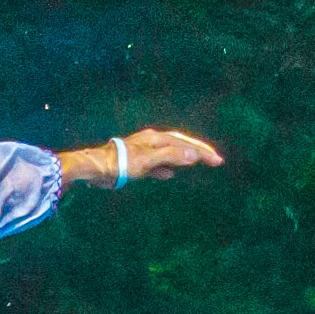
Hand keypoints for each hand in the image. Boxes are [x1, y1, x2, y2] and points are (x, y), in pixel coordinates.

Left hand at [63, 126, 228, 186]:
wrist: (97, 168)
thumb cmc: (121, 163)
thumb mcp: (148, 160)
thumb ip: (170, 156)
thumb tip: (193, 154)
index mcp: (156, 139)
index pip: (185, 144)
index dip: (203, 152)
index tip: (218, 161)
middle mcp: (152, 142)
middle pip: (180, 144)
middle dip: (198, 152)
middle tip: (215, 160)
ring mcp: (144, 152)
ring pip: (170, 153)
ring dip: (185, 158)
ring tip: (197, 162)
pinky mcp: (136, 163)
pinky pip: (157, 164)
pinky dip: (167, 168)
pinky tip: (169, 175)